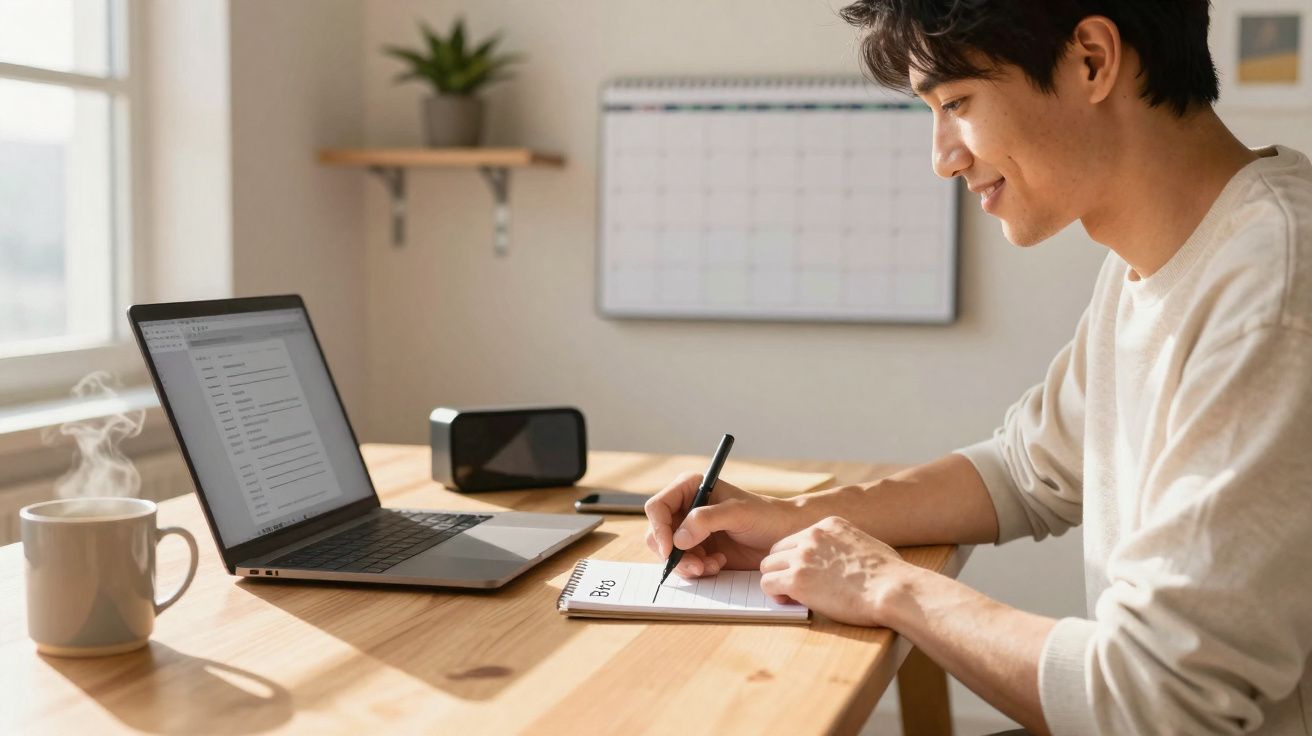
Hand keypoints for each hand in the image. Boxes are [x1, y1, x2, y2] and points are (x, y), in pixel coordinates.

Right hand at [645, 472, 805, 577]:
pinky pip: (683, 564)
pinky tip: (718, 564)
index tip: (671, 549)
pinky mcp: (698, 550)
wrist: (782, 536)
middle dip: (673, 553)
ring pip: (668, 553)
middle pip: (657, 533)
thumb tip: (678, 539)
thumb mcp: (737, 512)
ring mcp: (690, 531)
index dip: (659, 529)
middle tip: (695, 566)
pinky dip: (697, 569)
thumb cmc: (765, 516)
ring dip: (687, 564)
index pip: (657, 507)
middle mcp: (685, 508)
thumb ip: (706, 520)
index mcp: (689, 488)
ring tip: (712, 565)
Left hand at [759, 516, 915, 626]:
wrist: (893, 589)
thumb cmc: (890, 575)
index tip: (808, 573)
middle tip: (796, 586)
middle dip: (783, 568)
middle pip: (778, 549)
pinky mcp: (797, 579)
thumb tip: (847, 559)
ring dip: (777, 581)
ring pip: (767, 566)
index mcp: (829, 525)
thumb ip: (847, 546)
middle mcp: (812, 535)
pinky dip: (775, 594)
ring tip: (792, 596)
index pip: (797, 538)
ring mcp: (803, 556)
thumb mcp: (867, 544)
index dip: (798, 559)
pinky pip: (767, 583)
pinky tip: (790, 601)